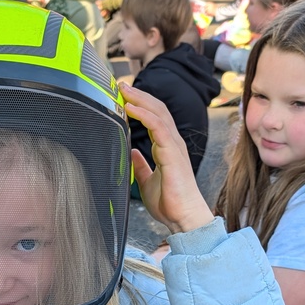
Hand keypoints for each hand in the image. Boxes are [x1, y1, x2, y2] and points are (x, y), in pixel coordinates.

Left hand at [120, 83, 212, 234]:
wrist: (183, 218)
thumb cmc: (170, 203)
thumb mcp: (147, 181)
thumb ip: (140, 166)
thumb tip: (132, 153)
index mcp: (167, 148)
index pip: (155, 118)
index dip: (140, 105)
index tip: (124, 97)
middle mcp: (172, 143)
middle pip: (157, 109)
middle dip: (139, 95)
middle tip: (122, 85)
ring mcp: (174, 147)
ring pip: (158, 113)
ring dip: (140, 99)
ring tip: (124, 90)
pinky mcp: (172, 154)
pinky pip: (158, 128)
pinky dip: (144, 115)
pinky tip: (131, 108)